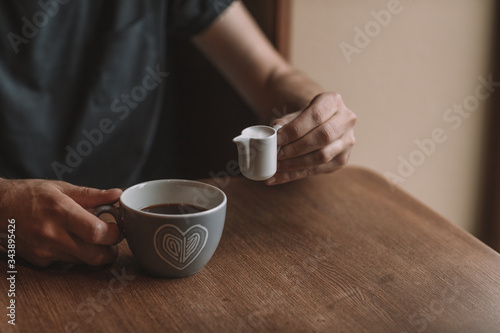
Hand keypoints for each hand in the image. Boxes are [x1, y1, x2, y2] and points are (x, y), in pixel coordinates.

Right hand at [0, 179, 121, 266]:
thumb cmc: (31, 195)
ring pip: (83, 261)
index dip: (113, 233)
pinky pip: (68, 262)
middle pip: (95, 255)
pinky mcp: (40, 261)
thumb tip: (117, 194)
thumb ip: (93, 195)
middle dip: (110, 251)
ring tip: (90, 237)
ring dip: (94, 252)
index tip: (116, 228)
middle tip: (111, 240)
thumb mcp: (62, 188)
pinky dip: (75, 254)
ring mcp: (45, 251)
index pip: (97, 233)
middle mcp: (53, 234)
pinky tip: (69, 241)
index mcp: (61, 212)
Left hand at [267, 92, 356, 184]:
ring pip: (322, 156)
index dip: (295, 130)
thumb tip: (275, 131)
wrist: (322, 122)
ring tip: (276, 167)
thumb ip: (286, 122)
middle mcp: (346, 120)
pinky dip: (296, 174)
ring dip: (296, 164)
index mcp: (333, 101)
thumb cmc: (306, 117)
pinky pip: (318, 170)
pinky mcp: (342, 159)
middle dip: (296, 148)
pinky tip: (279, 177)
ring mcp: (347, 141)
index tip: (277, 139)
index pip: (315, 116)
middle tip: (277, 155)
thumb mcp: (297, 113)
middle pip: (322, 137)